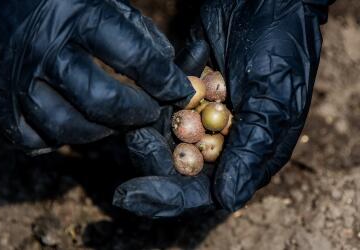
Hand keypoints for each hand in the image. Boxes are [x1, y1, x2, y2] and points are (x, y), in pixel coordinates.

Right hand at [0, 0, 192, 153]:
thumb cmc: (51, 4)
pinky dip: (61, 140)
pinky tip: (75, 124)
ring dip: (103, 132)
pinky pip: (36, 140)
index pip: (133, 56)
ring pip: (69, 129)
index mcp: (75, 17)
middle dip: (137, 113)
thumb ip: (135, 31)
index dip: (163, 79)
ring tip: (115, 121)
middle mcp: (45, 52)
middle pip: (102, 101)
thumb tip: (166, 67)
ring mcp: (18, 83)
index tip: (178, 91)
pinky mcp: (0, 107)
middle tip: (150, 112)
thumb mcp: (97, 0)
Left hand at [113, 0, 328, 217]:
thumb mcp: (272, 99)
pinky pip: (159, 108)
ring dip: (148, 129)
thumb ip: (251, 149)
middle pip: (176, 170)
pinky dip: (155, 98)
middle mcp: (222, 143)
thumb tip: (228, 201)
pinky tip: (166, 77)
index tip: (131, 196)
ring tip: (146, 106)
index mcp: (249, 155)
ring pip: (161, 140)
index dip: (168, 199)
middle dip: (152, 161)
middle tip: (137, 138)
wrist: (265, 0)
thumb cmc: (280, 48)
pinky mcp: (184, 96)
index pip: (204, 192)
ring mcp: (200, 119)